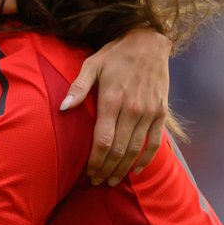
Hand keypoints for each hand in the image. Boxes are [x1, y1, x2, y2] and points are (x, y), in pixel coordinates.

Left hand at [63, 26, 169, 185]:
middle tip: (97, 182)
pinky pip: (155, 142)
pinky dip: (146, 158)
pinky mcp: (161, 112)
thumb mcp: (92, 64)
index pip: (103, 140)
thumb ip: (77, 88)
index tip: (88, 173)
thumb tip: (62, 108)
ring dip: (124, 168)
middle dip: (107, 169)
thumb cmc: (115, 54)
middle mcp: (132, 109)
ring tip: (113, 181)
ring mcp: (149, 112)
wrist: (149, 42)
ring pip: (136, 149)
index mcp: (112, 100)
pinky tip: (136, 170)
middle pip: (118, 149)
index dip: (95, 161)